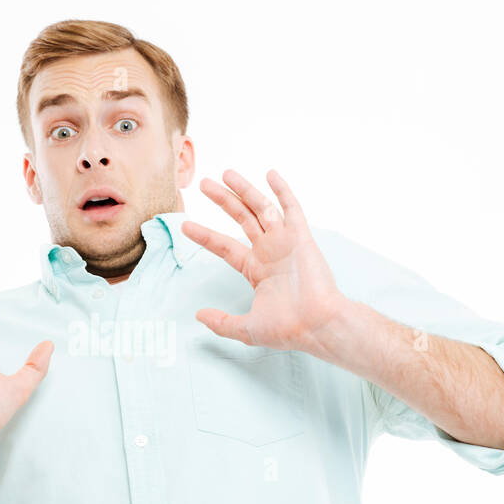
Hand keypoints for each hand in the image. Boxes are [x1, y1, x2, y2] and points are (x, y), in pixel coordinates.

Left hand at [180, 169, 352, 354]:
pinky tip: (270, 174)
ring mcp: (285, 242)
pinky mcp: (301, 237)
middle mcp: (269, 251)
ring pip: (261, 208)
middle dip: (224, 200)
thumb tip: (199, 315)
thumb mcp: (247, 329)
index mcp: (256, 270)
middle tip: (204, 184)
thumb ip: (222, 322)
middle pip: (241, 218)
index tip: (186, 226)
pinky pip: (291, 209)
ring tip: (226, 174)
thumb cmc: (288, 329)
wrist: (317, 325)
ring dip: (245, 190)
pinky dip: (282, 191)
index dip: (205, 236)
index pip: (224, 246)